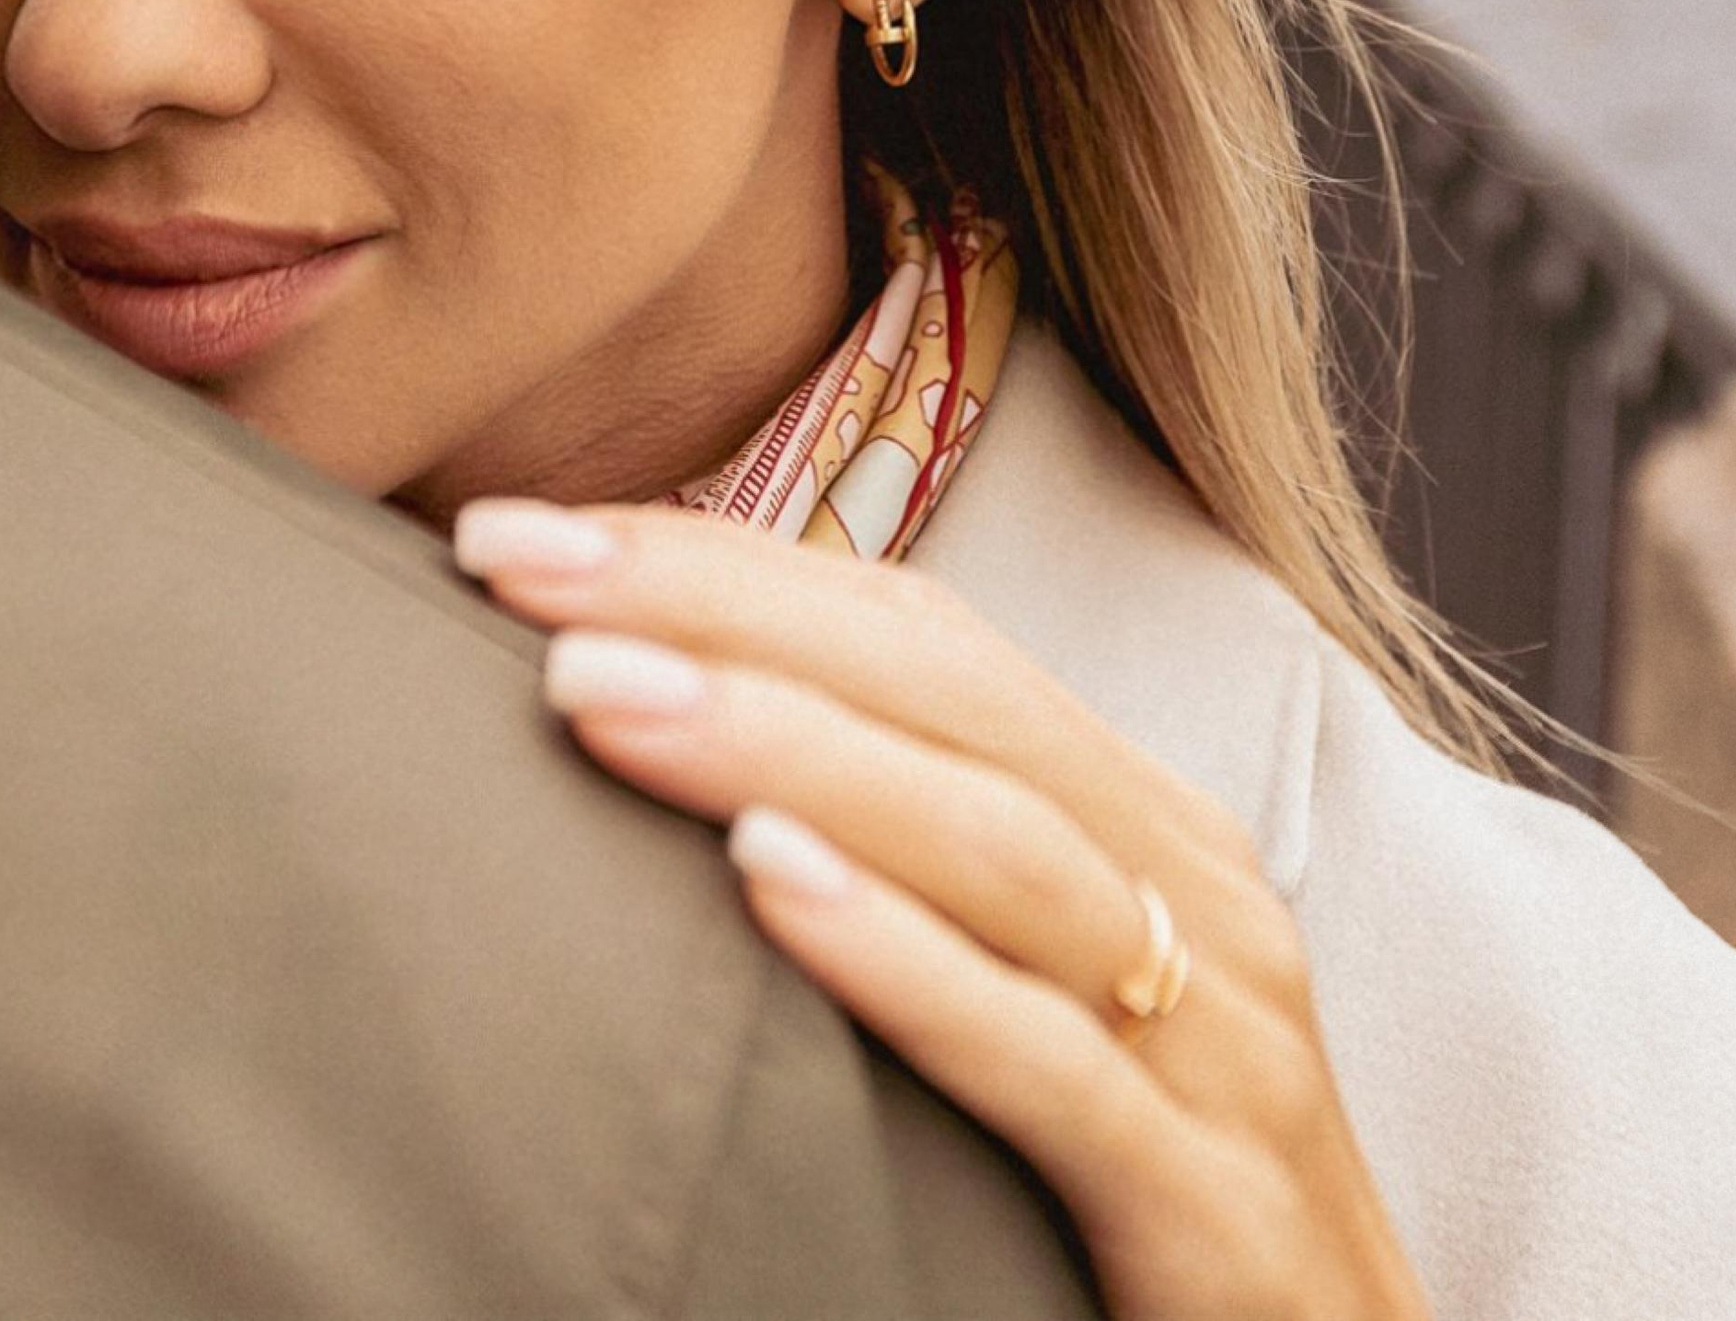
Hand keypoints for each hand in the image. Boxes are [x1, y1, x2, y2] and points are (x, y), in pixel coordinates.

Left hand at [454, 500, 1429, 1320]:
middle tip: (514, 557)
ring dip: (775, 746)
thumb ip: (905, 873)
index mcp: (1138, 824)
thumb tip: (670, 763)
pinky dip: (901, 956)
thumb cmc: (1150, 1200)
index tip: (526, 528)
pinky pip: (1045, 1060)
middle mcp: (1190, 891)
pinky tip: (765, 883)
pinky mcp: (1213, 1208)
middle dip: (717, 606)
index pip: (917, 631)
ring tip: (593, 693)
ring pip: (987, 841)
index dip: (725, 562)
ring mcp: (1221, 1043)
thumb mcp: (1038, 1000)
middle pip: (941, 691)